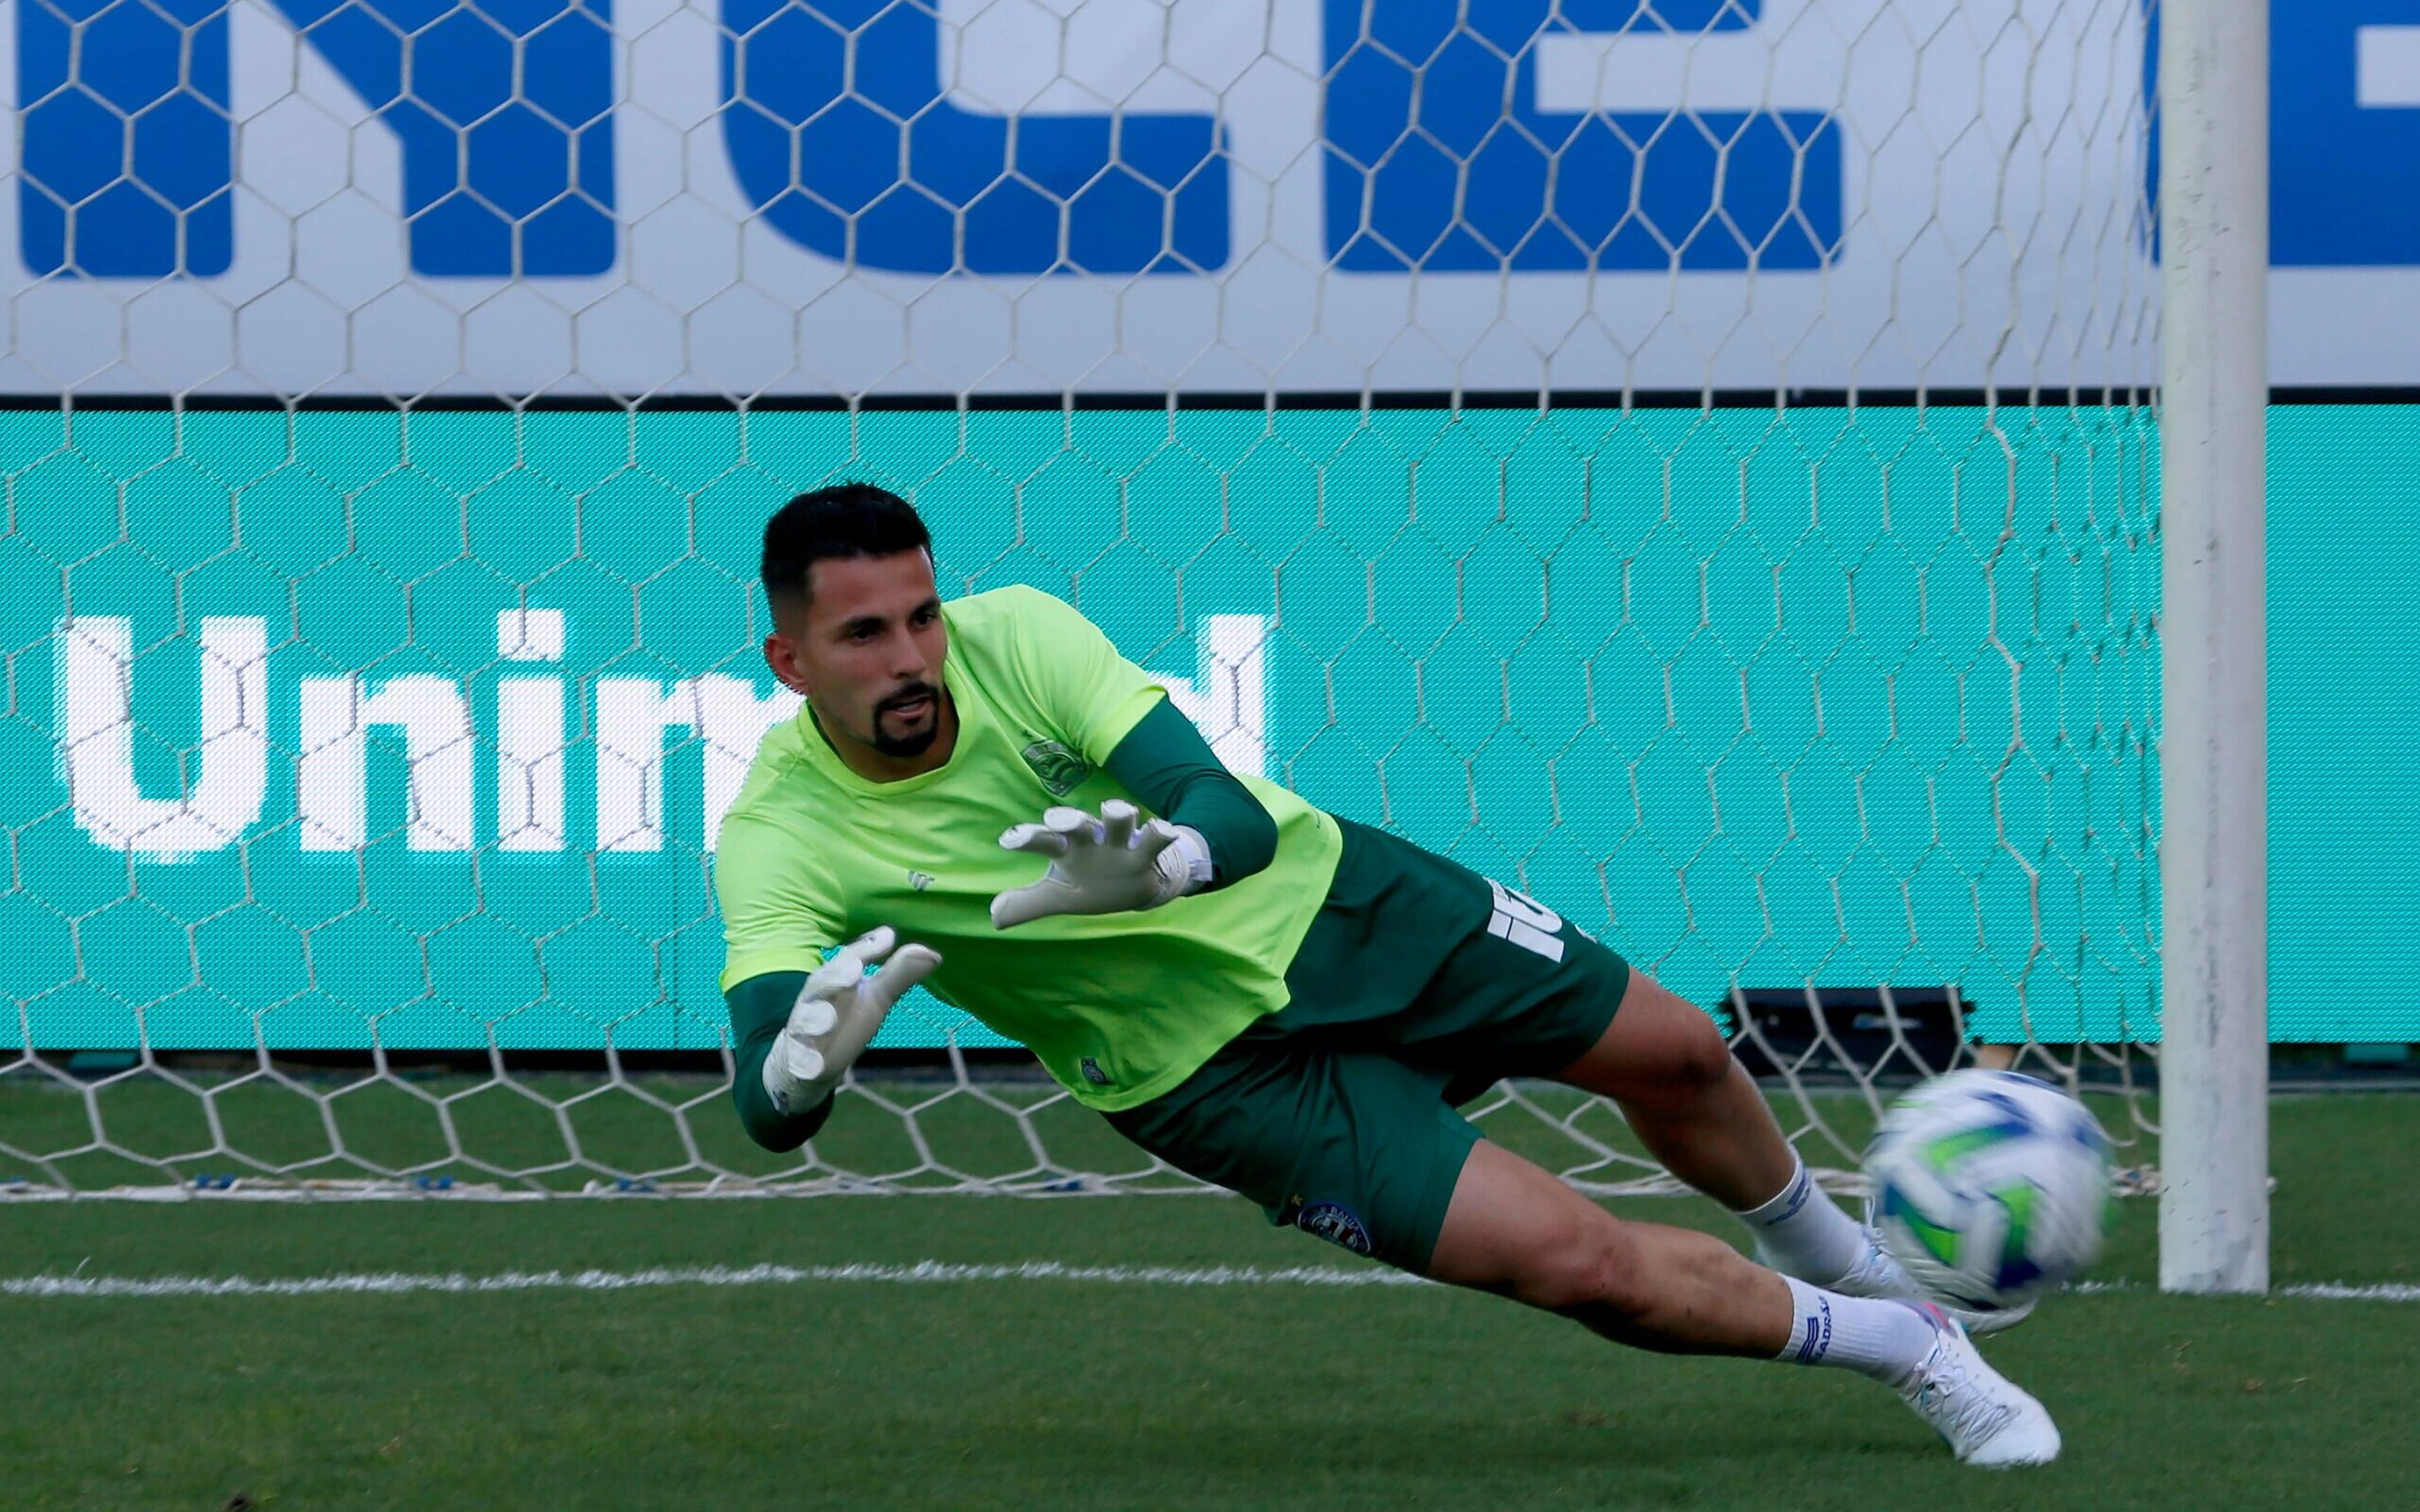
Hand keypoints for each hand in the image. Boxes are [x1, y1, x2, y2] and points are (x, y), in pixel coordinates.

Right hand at [762, 926, 941, 1114]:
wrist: (810, 1063)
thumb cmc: (846, 1020)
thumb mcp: (876, 998)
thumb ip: (899, 975)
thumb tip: (932, 953)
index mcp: (836, 979)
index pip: (850, 959)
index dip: (866, 948)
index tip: (887, 938)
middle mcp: (816, 1000)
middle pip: (822, 983)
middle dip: (836, 976)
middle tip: (854, 971)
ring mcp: (803, 1030)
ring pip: (804, 1020)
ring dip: (815, 1019)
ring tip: (826, 1021)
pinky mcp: (797, 1060)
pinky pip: (797, 1060)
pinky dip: (802, 1062)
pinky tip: (812, 1067)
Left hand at [989, 799, 1211, 929]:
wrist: (1137, 882)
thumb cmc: (1090, 882)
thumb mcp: (1059, 896)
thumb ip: (1027, 904)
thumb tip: (994, 918)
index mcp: (1066, 849)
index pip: (1043, 840)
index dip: (1027, 838)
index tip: (1009, 840)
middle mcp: (1091, 838)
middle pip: (1077, 822)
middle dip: (1068, 818)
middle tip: (1056, 819)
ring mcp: (1119, 842)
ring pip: (1118, 819)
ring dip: (1118, 813)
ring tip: (1116, 810)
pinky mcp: (1147, 851)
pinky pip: (1155, 839)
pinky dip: (1160, 833)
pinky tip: (1162, 830)